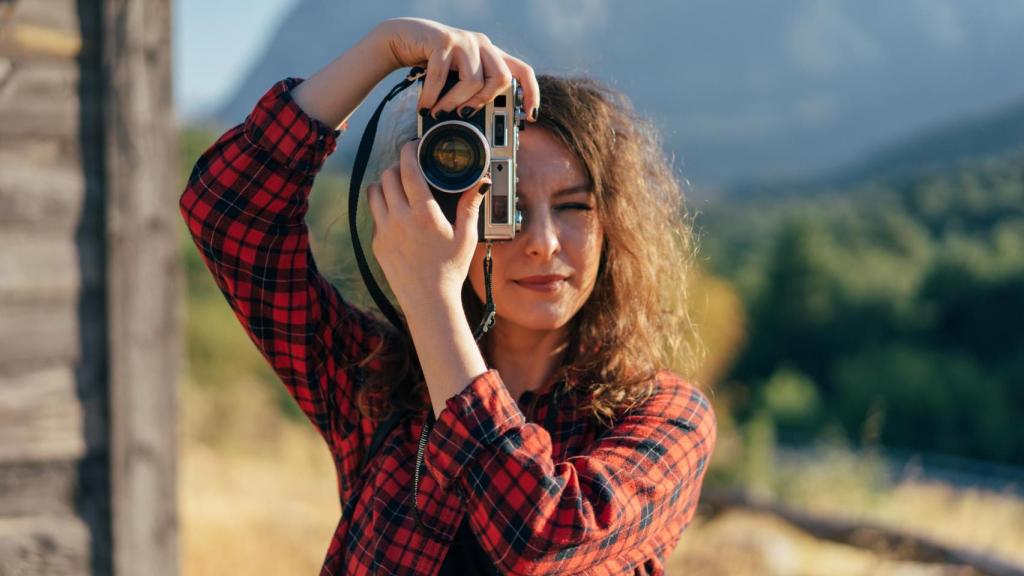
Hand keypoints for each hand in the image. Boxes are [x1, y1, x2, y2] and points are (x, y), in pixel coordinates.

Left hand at [366, 140, 489, 309]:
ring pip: (374, 191)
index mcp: (424, 214)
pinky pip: (374, 214)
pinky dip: (382, 206)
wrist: (428, 301)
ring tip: (398, 187)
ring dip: (385, 183)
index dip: (409, 151)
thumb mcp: (466, 237)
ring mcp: (384, 231)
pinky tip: (396, 212)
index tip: (414, 145)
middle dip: (398, 167)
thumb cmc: (450, 270)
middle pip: (387, 175)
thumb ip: (471, 206)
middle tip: (410, 168)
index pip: (408, 169)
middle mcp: (399, 219)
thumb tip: (481, 181)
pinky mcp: (376, 242)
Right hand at [373, 17, 540, 119]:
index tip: (530, 116)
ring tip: (438, 112)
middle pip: (501, 79)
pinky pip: (442, 77)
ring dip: (453, 103)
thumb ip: (472, 91)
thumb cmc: (430, 63)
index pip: (522, 70)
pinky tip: (424, 107)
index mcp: (490, 54)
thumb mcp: (456, 77)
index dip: (531, 93)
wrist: (401, 37)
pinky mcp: (443, 40)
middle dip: (483, 102)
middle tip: (464, 114)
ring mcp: (464, 40)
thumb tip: (479, 125)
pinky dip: (432, 97)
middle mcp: (482, 44)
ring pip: (473, 81)